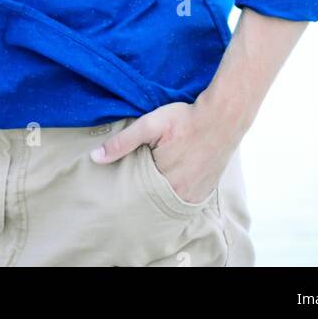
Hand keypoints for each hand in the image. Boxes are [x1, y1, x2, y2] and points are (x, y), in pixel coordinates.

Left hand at [88, 102, 235, 203]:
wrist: (223, 117)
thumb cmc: (185, 119)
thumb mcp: (150, 125)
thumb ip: (123, 142)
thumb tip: (95, 157)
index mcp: (164, 181)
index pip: (138, 194)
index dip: (130, 187)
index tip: (123, 182)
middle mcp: (181, 194)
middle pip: (154, 200)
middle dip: (145, 192)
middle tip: (139, 178)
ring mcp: (195, 195)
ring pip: (170, 201)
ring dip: (161, 193)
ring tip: (155, 179)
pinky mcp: (206, 191)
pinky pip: (186, 200)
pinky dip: (177, 193)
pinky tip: (172, 181)